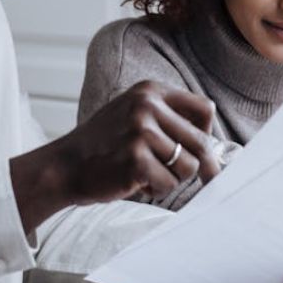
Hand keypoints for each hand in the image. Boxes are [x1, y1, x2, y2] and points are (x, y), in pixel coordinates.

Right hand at [10, 81, 219, 231]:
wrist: (64, 166)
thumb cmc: (103, 146)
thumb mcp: (134, 116)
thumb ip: (170, 122)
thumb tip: (218, 150)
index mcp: (150, 91)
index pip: (204, 109)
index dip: (207, 134)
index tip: (200, 152)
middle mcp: (147, 105)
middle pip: (201, 142)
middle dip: (197, 166)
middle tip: (191, 178)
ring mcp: (140, 131)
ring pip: (188, 166)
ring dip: (172, 179)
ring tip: (147, 174)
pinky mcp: (135, 159)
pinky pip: (168, 184)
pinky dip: (156, 191)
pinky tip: (135, 183)